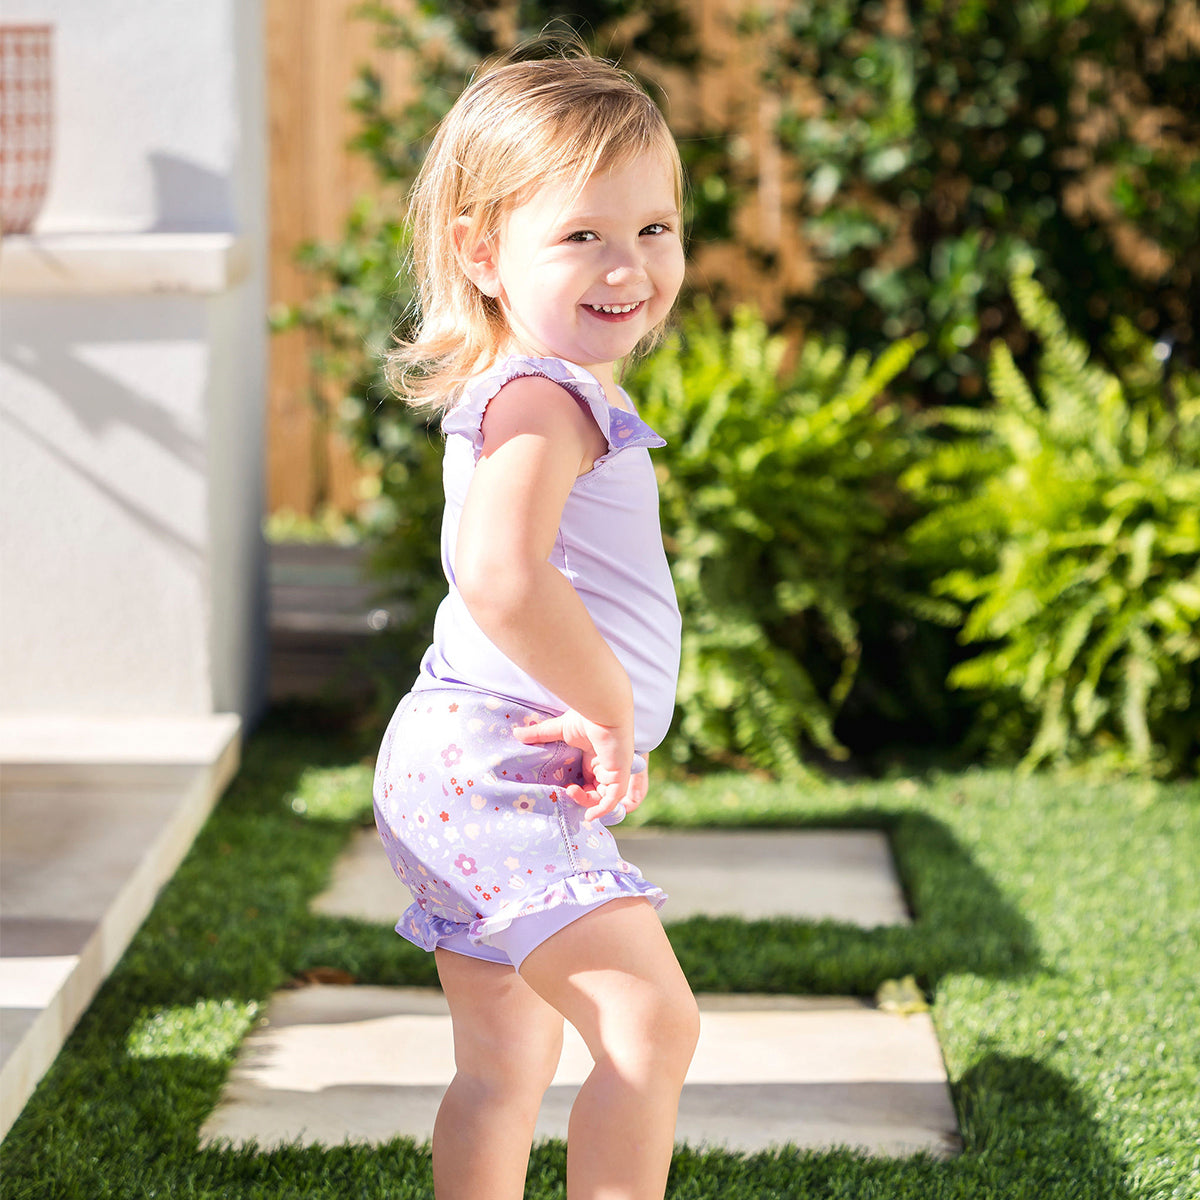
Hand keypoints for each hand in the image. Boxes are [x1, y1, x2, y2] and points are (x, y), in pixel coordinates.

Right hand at [512, 710, 634, 821]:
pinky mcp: (620, 775)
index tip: (563, 788)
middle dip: (582, 798)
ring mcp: (615, 771)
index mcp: (596, 757)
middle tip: (566, 790)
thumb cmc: (587, 715)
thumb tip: (517, 733)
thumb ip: (540, 734)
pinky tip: (589, 815)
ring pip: (604, 798)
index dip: (578, 790)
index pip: (590, 781)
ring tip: (571, 791)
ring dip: (587, 802)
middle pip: (596, 792)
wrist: (603, 709)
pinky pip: (614, 800)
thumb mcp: (560, 729)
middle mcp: (606, 766)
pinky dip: (603, 810)